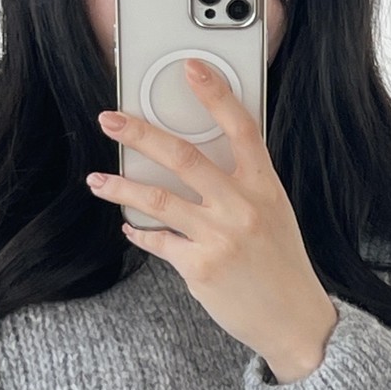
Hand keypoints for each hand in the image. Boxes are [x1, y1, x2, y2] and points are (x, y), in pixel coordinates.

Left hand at [87, 62, 339, 383]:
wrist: (294, 321)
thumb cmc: (281, 266)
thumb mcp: (274, 214)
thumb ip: (242, 187)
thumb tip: (197, 167)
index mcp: (265, 186)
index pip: (240, 128)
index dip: (215, 94)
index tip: (192, 68)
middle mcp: (242, 207)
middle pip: (184, 156)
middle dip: (140, 133)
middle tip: (110, 119)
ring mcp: (220, 237)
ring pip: (159, 199)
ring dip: (121, 187)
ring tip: (97, 181)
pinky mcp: (201, 268)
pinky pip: (159, 242)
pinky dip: (141, 233)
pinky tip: (130, 227)